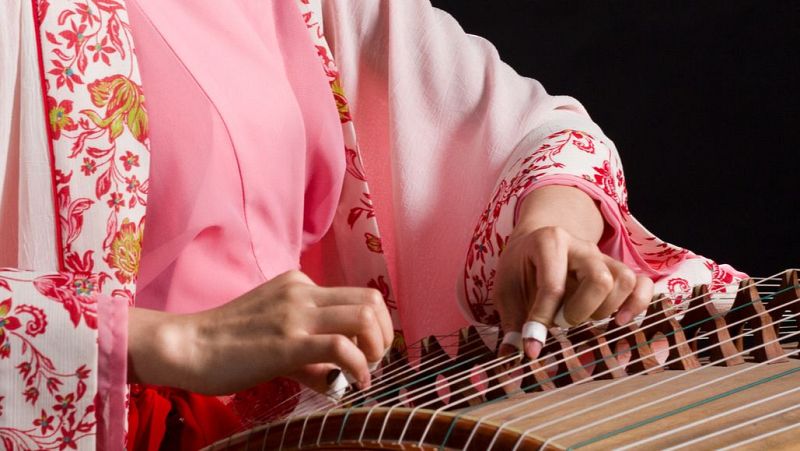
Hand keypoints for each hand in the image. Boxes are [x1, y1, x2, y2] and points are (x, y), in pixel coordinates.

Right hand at [128, 270, 393, 394]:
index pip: (358, 295)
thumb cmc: (225, 345)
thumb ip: (309, 354)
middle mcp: (302, 292)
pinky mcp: (287, 341)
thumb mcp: (274, 336)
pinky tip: (354, 383)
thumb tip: (337, 379)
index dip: (376, 324)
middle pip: (370, 300)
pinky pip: (341, 346)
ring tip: (365, 371)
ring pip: (363, 316)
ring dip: (376, 347)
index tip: (370, 351)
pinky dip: (358, 366)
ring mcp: (295, 314)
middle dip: (384, 333)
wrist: (185, 346)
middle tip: (374, 361)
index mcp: (299, 285)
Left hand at [494, 186, 653, 358]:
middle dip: (580, 311)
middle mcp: (581, 246)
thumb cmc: (520, 267)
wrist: (537, 241)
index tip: (532, 348)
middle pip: (599, 279)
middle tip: (561, 322)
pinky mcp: (617, 269)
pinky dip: (637, 304)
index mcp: (549, 242)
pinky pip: (641, 283)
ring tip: (584, 318)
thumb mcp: (505, 289)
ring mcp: (603, 257)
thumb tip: (512, 359)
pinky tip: (620, 320)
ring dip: (605, 310)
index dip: (542, 321)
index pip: (553, 286)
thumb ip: (512, 322)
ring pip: (623, 280)